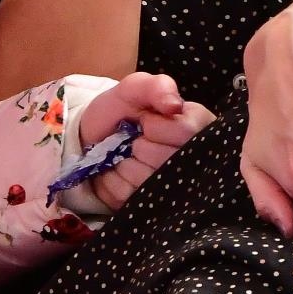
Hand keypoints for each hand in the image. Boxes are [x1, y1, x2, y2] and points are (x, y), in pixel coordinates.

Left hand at [77, 71, 213, 211]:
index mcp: (198, 127)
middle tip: (133, 140)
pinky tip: (117, 170)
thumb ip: (156, 87)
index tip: (144, 121)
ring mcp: (174, 187)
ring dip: (125, 163)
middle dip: (139, 146)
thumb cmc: (123, 110)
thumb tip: (174, 105)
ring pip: (147, 180)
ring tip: (126, 155)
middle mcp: (194, 159)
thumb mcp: (136, 89)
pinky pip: (129, 196)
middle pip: (166, 160)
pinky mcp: (150, 206)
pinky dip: (113, 181)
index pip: (185, 132)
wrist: (94, 137)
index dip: (156, 126)